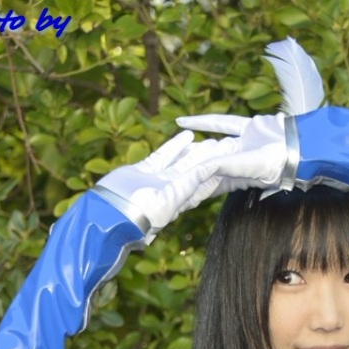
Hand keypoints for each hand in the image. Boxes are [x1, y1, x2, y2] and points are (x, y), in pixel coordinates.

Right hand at [95, 130, 224, 235]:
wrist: (110, 212)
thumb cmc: (142, 212)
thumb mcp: (171, 198)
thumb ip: (191, 182)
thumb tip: (212, 167)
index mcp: (183, 200)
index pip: (208, 183)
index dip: (224, 171)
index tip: (239, 161)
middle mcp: (173, 190)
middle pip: (199, 170)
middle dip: (215, 158)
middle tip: (233, 144)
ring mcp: (159, 180)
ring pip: (183, 161)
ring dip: (197, 150)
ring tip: (213, 139)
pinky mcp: (144, 171)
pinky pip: (164, 155)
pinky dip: (175, 146)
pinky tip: (187, 135)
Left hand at [175, 112, 288, 195]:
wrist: (301, 145)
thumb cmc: (279, 163)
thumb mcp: (248, 167)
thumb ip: (226, 166)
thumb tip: (201, 169)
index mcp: (238, 178)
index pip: (210, 181)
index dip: (193, 183)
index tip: (175, 187)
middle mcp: (239, 163)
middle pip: (209, 163)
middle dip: (191, 165)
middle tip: (168, 168)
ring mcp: (243, 144)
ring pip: (214, 143)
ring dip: (195, 144)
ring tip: (174, 145)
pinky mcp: (249, 127)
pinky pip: (223, 123)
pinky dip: (204, 121)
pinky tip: (184, 121)